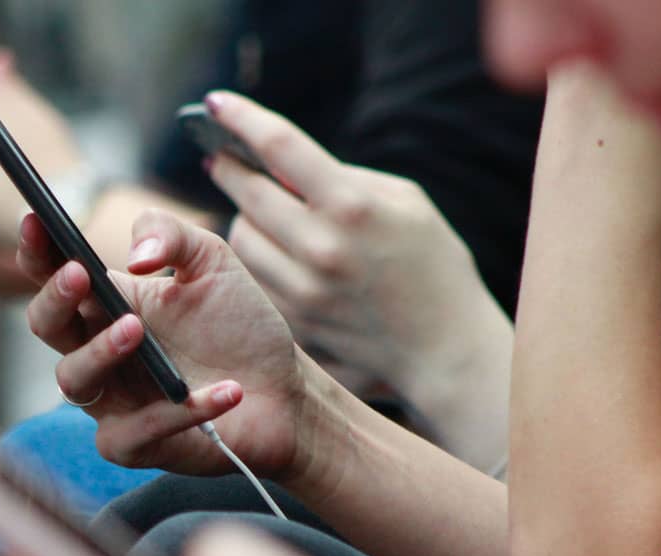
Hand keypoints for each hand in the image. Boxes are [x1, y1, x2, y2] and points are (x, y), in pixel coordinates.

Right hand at [19, 207, 342, 481]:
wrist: (285, 390)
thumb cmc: (239, 325)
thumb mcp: (212, 262)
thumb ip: (171, 234)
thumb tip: (135, 253)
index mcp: (107, 303)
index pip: (54, 275)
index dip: (36, 250)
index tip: (36, 220)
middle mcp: (99, 350)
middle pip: (47, 326)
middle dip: (55, 299)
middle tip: (79, 274)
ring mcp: (113, 400)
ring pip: (73, 380)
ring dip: (100, 351)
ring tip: (137, 329)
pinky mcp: (136, 444)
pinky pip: (135, 431)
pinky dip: (179, 410)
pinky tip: (227, 391)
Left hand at [203, 91, 511, 407]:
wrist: (445, 348)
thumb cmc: (433, 264)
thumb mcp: (406, 202)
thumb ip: (345, 178)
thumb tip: (283, 164)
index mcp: (353, 206)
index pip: (278, 146)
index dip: (240, 118)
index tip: (215, 103)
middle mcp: (321, 247)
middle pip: (247, 193)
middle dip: (229, 169)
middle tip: (220, 158)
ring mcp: (303, 290)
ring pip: (240, 238)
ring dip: (244, 217)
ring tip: (257, 209)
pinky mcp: (293, 322)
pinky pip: (253, 277)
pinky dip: (258, 258)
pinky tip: (273, 250)